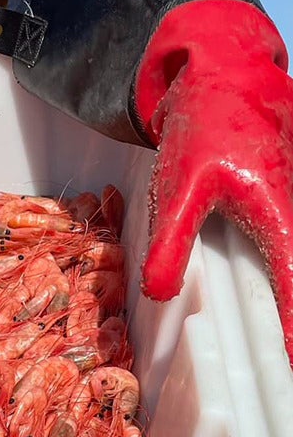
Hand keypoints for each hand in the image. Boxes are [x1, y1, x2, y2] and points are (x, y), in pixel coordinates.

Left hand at [135, 0, 292, 362]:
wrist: (228, 76)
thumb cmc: (204, 130)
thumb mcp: (178, 189)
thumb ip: (170, 243)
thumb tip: (157, 294)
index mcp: (279, 210)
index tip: (290, 360)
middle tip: (288, 359)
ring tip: (286, 339)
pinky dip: (292, 267)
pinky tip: (285, 294)